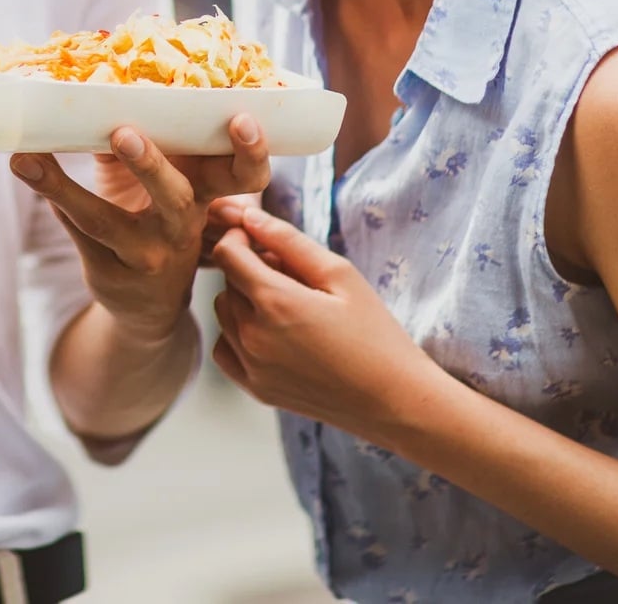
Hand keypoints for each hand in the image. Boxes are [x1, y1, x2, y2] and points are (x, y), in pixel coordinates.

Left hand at [12, 116, 268, 344]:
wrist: (147, 303)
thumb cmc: (155, 222)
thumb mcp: (163, 186)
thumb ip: (141, 143)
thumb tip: (100, 85)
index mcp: (205, 195)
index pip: (244, 175)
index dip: (251, 151)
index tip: (243, 119)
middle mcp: (182, 228)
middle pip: (175, 197)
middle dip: (149, 164)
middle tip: (122, 132)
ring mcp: (146, 257)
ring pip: (102, 221)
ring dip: (62, 187)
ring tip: (27, 159)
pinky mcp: (109, 274)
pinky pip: (75, 232)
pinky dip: (51, 199)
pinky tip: (28, 169)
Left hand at [208, 200, 450, 443]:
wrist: (394, 400)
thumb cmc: (375, 333)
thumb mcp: (340, 275)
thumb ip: (289, 241)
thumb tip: (249, 216)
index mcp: (275, 302)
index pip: (227, 253)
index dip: (239, 237)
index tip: (260, 239)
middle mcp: (253, 336)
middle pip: (227, 283)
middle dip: (250, 269)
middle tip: (292, 277)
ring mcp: (251, 367)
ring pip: (223, 314)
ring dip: (244, 301)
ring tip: (289, 307)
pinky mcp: (256, 389)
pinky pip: (225, 348)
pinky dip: (237, 335)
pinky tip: (273, 334)